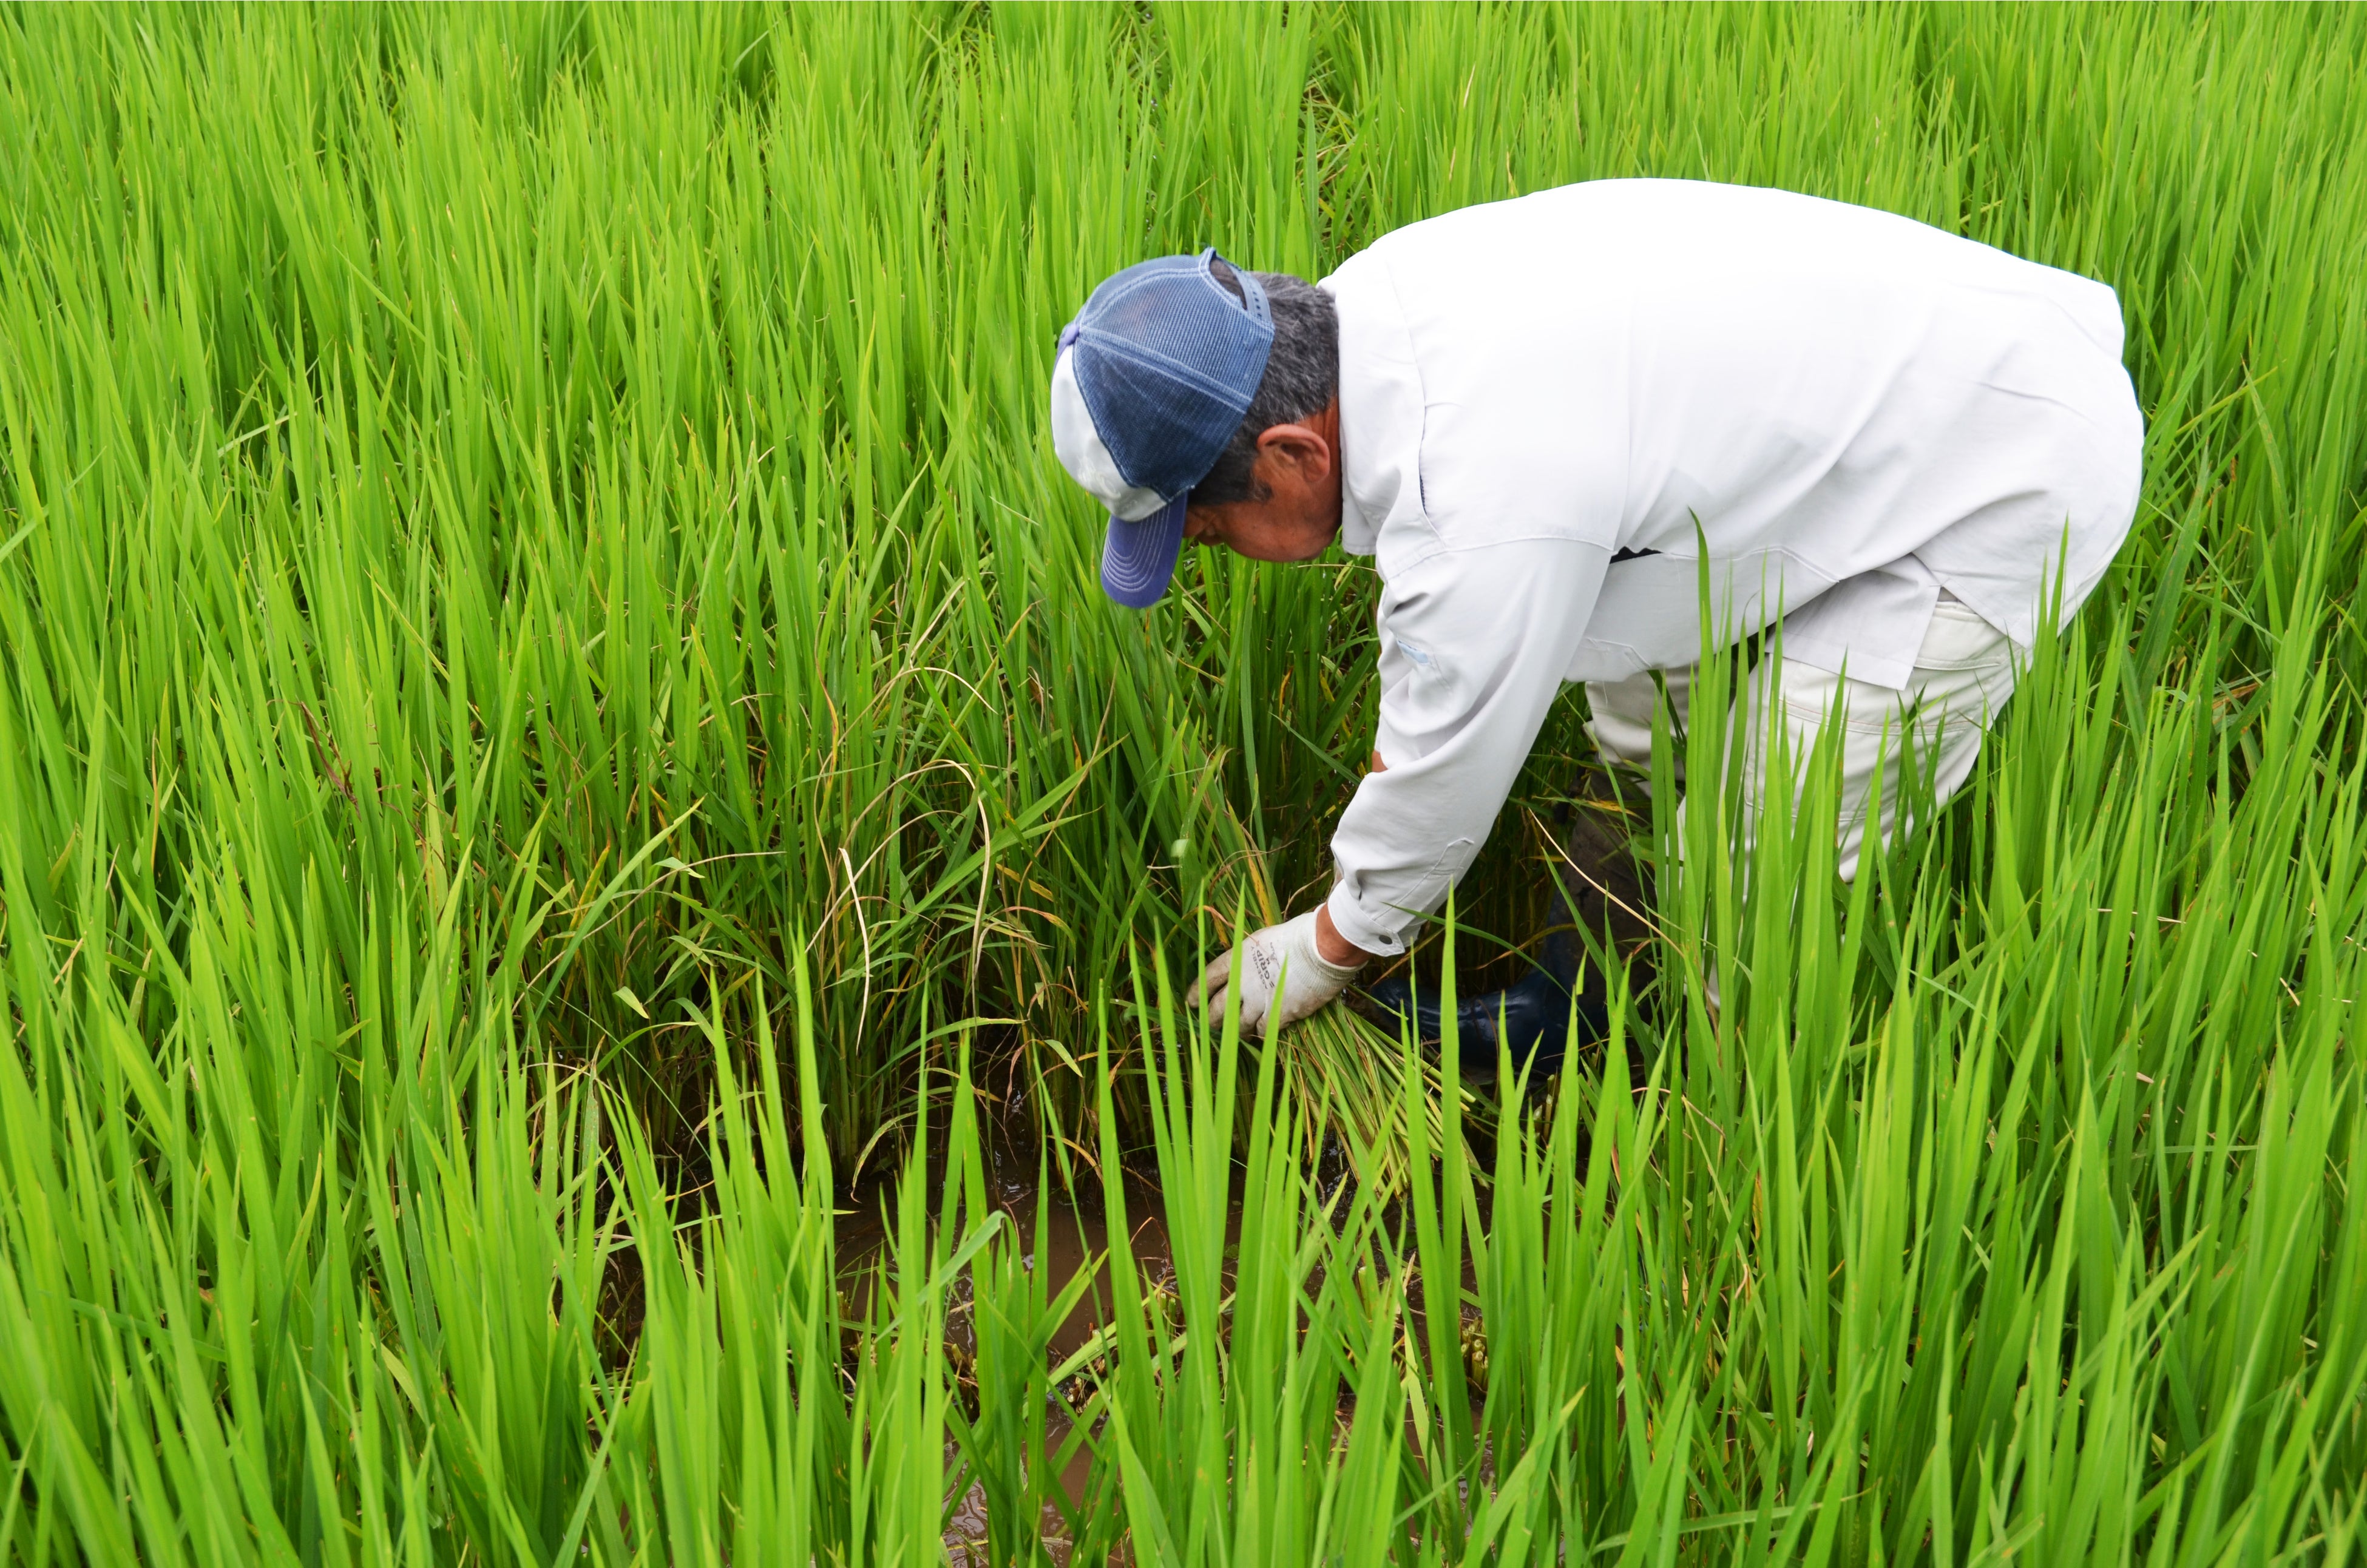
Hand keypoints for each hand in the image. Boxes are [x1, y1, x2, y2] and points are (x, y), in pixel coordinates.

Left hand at [1186, 910, 1364, 1032]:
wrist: (1323, 949)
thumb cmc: (1299, 935)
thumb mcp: (1264, 939)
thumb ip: (1249, 957)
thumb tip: (1245, 967)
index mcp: (1236, 958)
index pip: (1207, 979)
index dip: (1195, 993)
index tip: (1190, 1002)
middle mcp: (1242, 981)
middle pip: (1216, 1008)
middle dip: (1211, 1019)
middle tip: (1211, 1024)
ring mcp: (1259, 1000)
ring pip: (1238, 1025)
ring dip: (1237, 1029)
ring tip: (1237, 1033)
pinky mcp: (1278, 1015)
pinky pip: (1263, 1031)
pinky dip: (1261, 1032)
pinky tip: (1264, 1031)